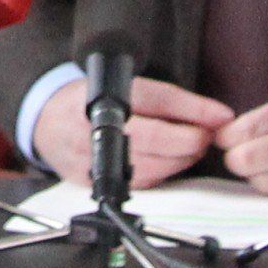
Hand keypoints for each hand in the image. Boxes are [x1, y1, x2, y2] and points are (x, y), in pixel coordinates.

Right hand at [26, 75, 234, 191]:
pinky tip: (171, 162)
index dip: (195, 110)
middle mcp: (94, 126)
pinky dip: (162, 173)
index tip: (222, 116)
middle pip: (155, 138)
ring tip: (193, 148)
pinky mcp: (91, 180)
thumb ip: (166, 100)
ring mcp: (91, 157)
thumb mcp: (122, 85)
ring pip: (149, 165)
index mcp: (102, 94)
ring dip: (181, 159)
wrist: (45, 121)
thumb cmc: (89, 100)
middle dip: (191, 139)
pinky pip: (137, 182)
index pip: (158, 100)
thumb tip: (215, 115)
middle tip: (208, 136)